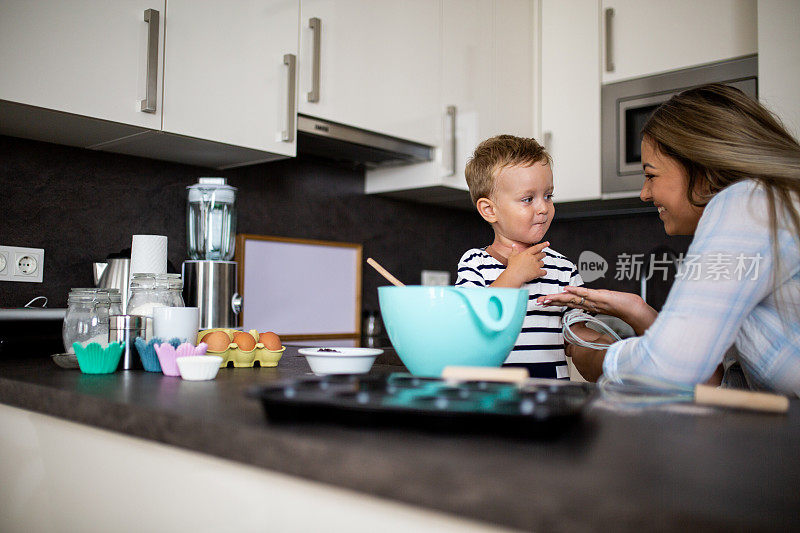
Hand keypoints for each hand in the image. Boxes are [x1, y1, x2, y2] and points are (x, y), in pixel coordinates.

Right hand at [492, 242, 547, 287]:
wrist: (514, 275)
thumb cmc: (513, 266)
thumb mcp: (512, 256)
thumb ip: (514, 250)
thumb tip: (513, 246)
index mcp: (527, 253)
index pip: (537, 247)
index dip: (543, 245)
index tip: (547, 243)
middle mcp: (533, 258)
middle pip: (541, 255)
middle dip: (543, 255)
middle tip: (543, 255)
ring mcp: (536, 265)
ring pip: (542, 263)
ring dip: (541, 264)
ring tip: (539, 265)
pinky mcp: (537, 272)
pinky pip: (544, 272)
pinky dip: (543, 272)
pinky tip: (542, 272)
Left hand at [536, 286, 657, 335]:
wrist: (632, 307)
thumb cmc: (619, 307)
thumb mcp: (601, 312)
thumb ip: (591, 311)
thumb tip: (582, 315)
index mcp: (587, 302)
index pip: (567, 301)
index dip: (554, 301)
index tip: (543, 302)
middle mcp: (588, 298)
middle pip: (566, 298)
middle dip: (551, 299)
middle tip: (538, 301)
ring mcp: (593, 297)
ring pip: (573, 296)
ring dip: (558, 296)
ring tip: (546, 298)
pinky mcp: (600, 296)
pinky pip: (586, 293)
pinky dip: (576, 291)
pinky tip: (567, 289)